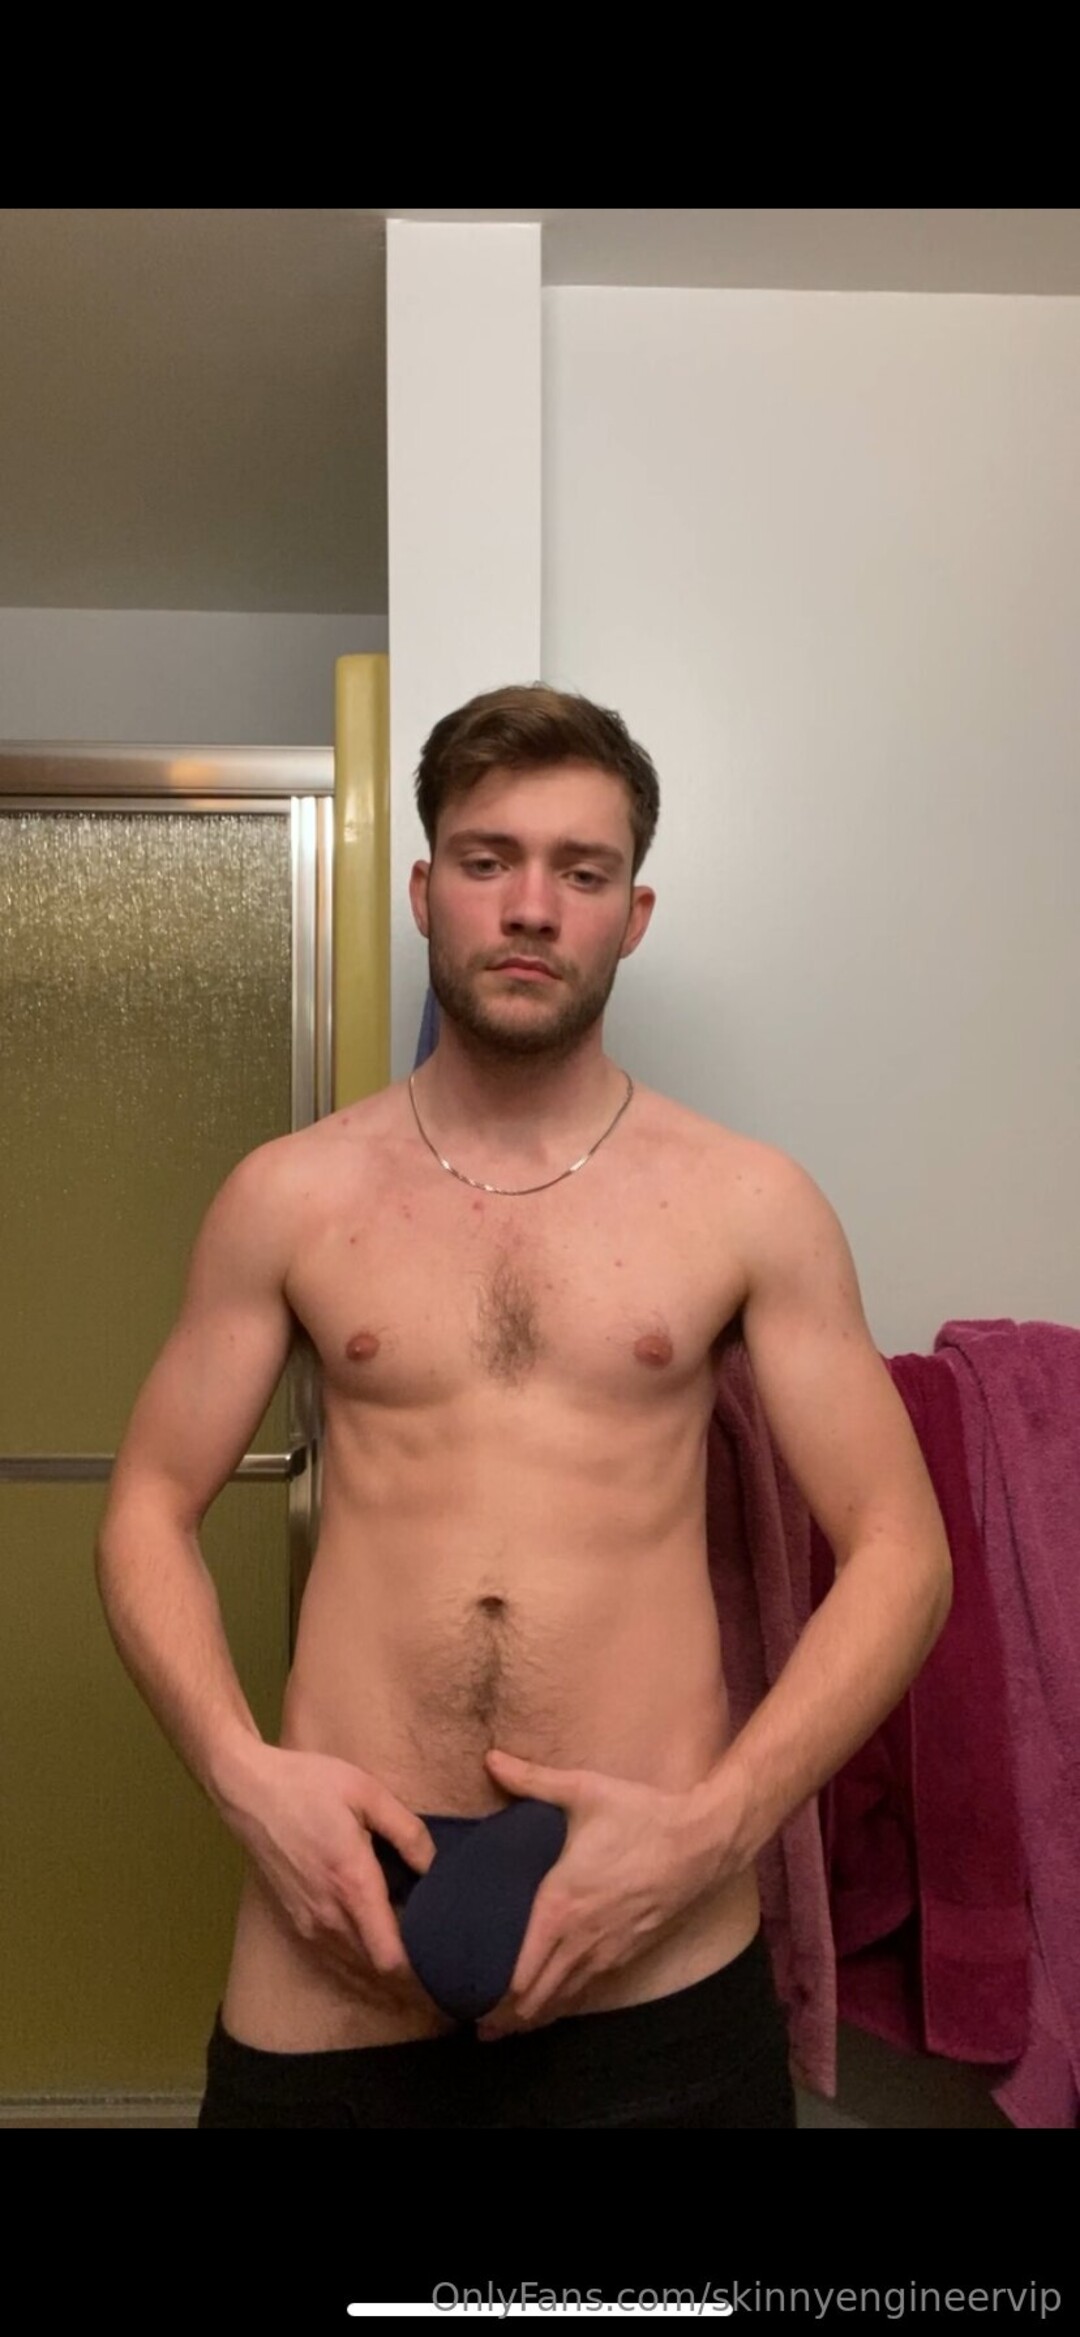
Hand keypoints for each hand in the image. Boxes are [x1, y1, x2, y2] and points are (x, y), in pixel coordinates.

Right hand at [224, 1744, 435, 1994]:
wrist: (248, 1791)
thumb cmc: (310, 1785)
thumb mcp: (367, 1793)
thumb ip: (408, 1831)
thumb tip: (435, 1867)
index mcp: (351, 1884)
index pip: (389, 1957)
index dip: (420, 1965)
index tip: (443, 1951)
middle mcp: (328, 1915)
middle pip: (376, 1969)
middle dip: (408, 1966)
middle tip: (436, 1946)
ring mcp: (308, 1922)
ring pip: (355, 1965)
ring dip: (382, 1962)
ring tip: (411, 1942)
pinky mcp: (295, 1920)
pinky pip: (334, 1954)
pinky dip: (358, 1955)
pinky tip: (374, 1933)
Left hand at [475, 1746, 722, 2039]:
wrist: (702, 1841)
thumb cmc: (640, 1816)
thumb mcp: (584, 1791)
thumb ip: (531, 1780)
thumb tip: (490, 1759)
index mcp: (560, 1905)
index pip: (519, 1969)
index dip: (492, 1990)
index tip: (466, 1995)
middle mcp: (580, 1938)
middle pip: (536, 1996)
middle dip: (505, 2014)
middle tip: (476, 2023)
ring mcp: (607, 1951)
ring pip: (562, 1998)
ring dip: (534, 2013)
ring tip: (504, 2027)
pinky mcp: (628, 1953)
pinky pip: (587, 1988)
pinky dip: (564, 1999)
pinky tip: (552, 2002)